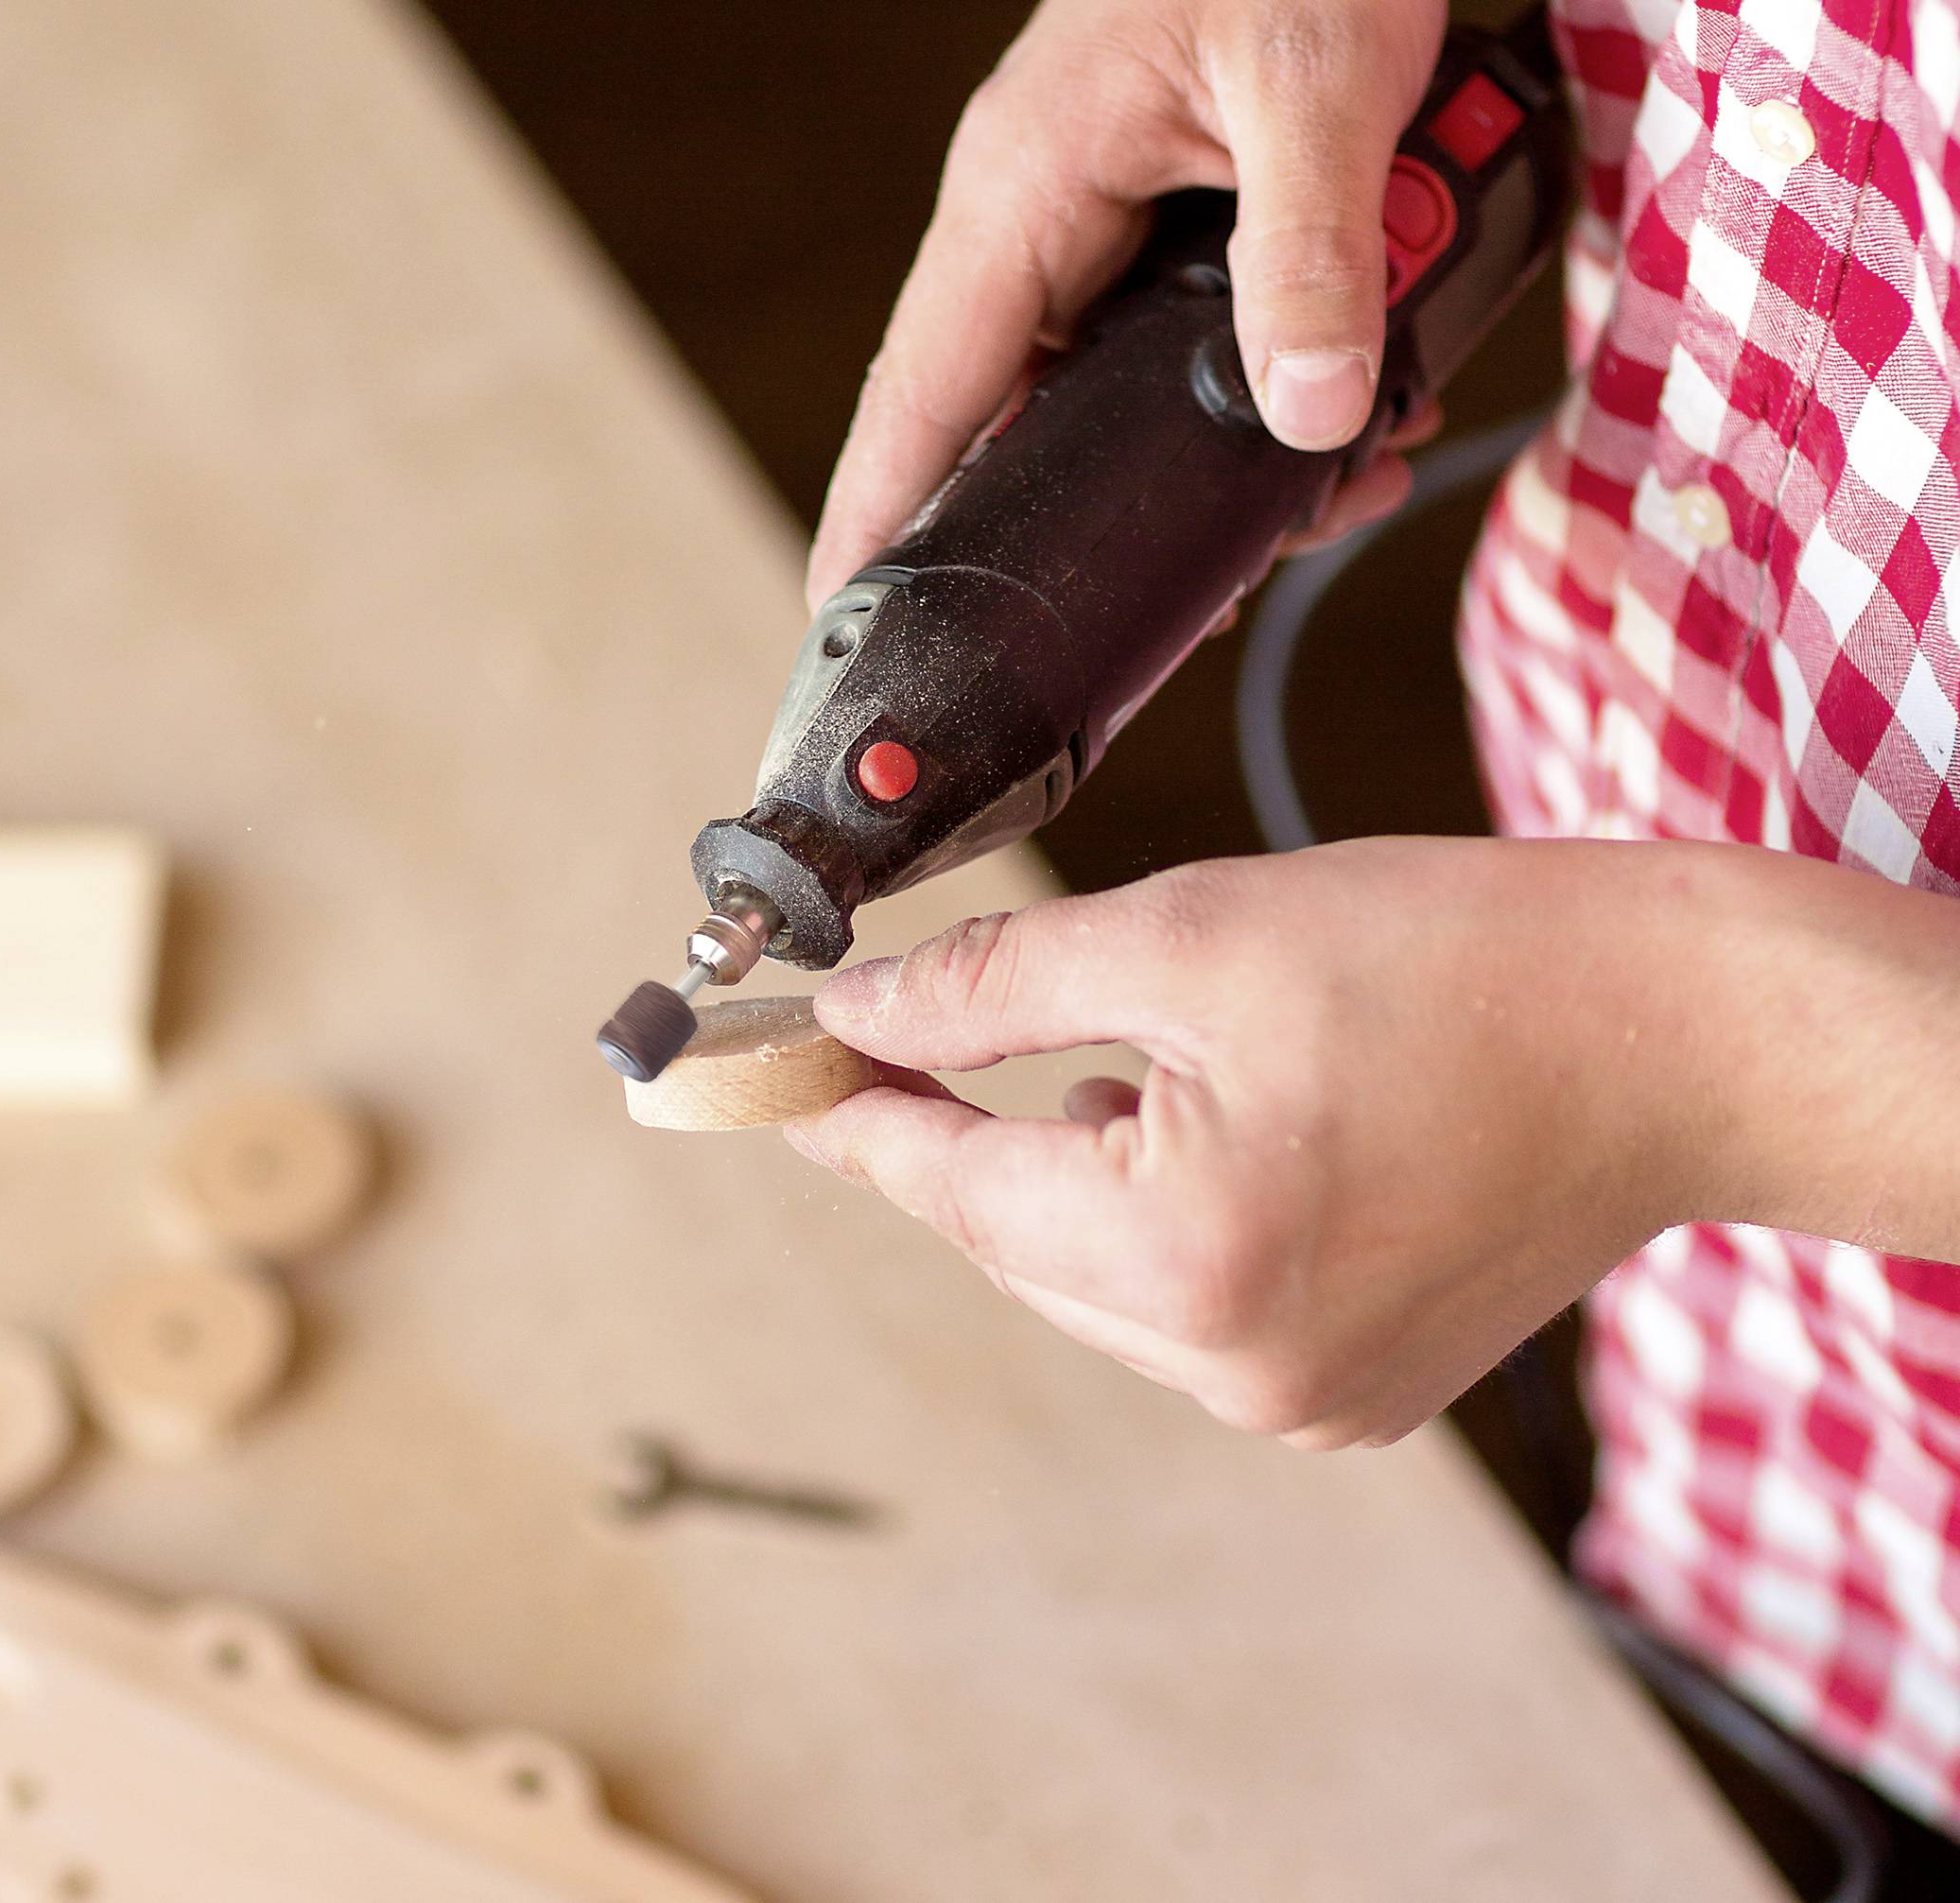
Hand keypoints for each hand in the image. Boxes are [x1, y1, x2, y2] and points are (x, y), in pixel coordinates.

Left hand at [787, 840, 1716, 1448]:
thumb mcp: (1189, 937)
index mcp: (1184, 1258)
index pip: (943, 1188)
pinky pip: (1179, 1315)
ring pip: (1090, 1286)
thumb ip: (991, 988)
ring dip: (1061, 1184)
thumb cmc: (1459, 962)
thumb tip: (853, 1017)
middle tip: (907, 1043)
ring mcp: (1298, 1404)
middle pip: (1009, 1247)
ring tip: (1116, 1072)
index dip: (842, 1118)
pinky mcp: (1346, 1399)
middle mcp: (1234, 1368)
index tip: (764, 1076)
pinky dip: (1151, 1229)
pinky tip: (1194, 1137)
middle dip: (958, 1142)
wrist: (1676, 1035)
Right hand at [807, 0, 1449, 608]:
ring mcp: (1090, 217)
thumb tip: (1309, 420)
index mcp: (1025, 186)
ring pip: (1105, 391)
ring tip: (1320, 497)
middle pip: (1011, 419)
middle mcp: (1037, 214)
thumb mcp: (1320, 87)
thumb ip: (1312, 255)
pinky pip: (1168, 339)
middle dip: (1094, 519)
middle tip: (1195, 603)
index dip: (879, 512)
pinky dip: (1248, 389)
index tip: (845, 620)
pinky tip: (1341, 418)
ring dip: (1204, 457)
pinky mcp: (1155, 213)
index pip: (920, 390)